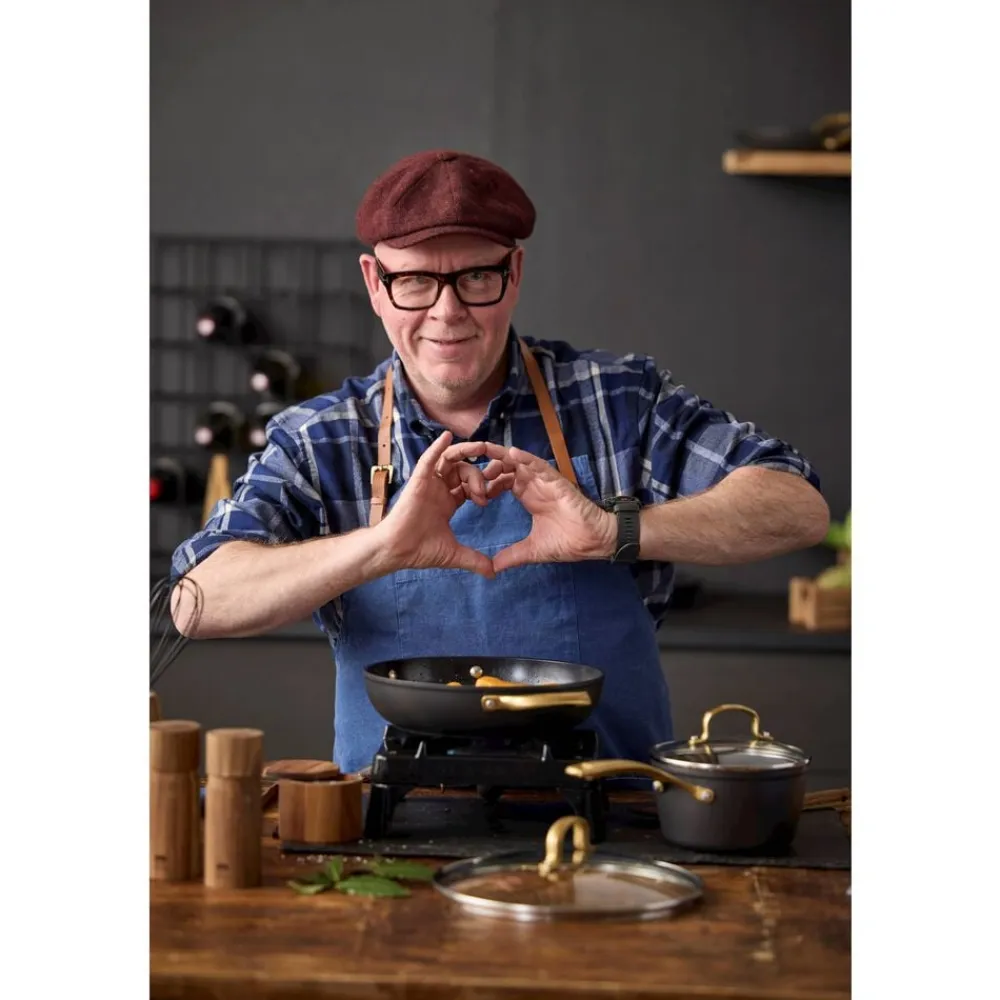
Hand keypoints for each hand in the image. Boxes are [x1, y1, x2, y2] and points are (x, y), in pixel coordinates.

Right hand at [379, 431, 495, 577]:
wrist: (398, 551)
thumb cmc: (420, 551)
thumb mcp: (455, 554)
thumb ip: (475, 560)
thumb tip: (494, 573)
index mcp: (448, 502)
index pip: (471, 487)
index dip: (487, 486)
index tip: (501, 489)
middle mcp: (440, 489)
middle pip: (465, 472)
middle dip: (481, 475)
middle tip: (491, 486)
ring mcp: (429, 483)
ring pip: (451, 461)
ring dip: (466, 452)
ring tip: (483, 446)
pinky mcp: (418, 481)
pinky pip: (428, 459)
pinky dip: (438, 447)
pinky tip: (448, 436)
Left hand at [480, 444, 616, 572]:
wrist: (592, 542)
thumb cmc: (567, 542)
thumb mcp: (532, 550)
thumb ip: (512, 556)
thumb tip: (492, 569)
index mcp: (528, 497)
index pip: (503, 482)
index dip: (488, 484)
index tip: (474, 492)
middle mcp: (534, 486)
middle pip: (507, 468)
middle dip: (490, 468)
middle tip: (474, 473)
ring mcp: (545, 482)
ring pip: (520, 463)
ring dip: (503, 457)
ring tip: (485, 452)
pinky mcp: (556, 481)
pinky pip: (539, 465)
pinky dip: (526, 458)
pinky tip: (512, 453)